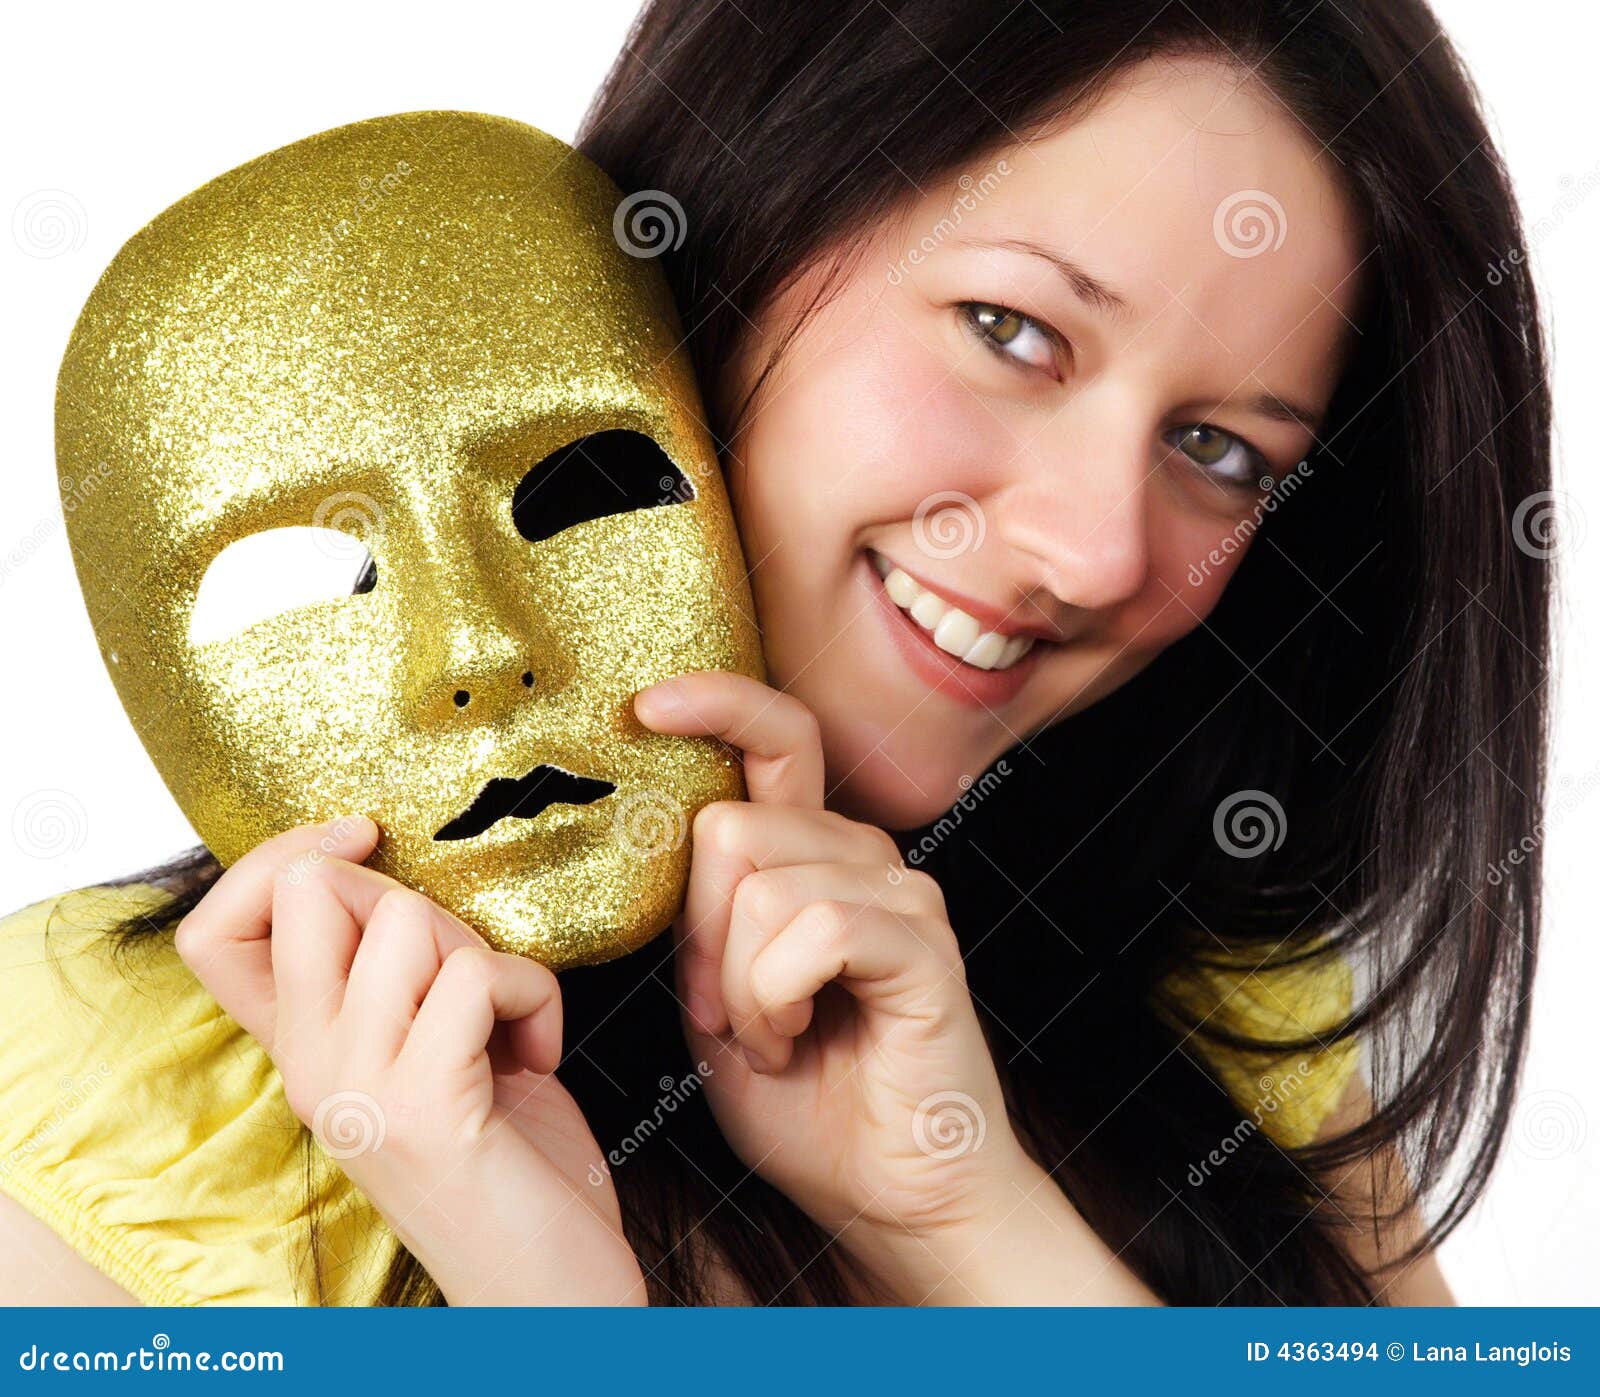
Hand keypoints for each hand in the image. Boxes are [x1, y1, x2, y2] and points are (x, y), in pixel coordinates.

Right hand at [174, 819, 644, 1305]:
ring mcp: (357, 1090)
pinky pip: (479, 975)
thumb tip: (386, 865)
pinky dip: (535, 998)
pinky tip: (535, 1059)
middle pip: (319, 889)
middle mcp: (308, 1069)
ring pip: (411, 919)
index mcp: (300, 1052)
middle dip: (418, 901)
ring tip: (502, 1028)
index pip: (211, 928)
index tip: (363, 841)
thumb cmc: (507, 1153)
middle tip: (467, 979)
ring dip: (486, 955)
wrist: (549, 1286)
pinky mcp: (425, 1108)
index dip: (281, 857)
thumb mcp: (428, 1047)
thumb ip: (391, 975)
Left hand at [634, 671, 1049, 1300]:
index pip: (776, 739)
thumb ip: (696, 916)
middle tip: (728, 1013)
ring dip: (741, 987)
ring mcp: (899, 892)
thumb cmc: (807, 1098)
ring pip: (760, 886)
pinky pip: (812, 931)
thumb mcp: (717, 996)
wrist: (890, 1190)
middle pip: (729, 827)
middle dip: (701, 937)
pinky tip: (798, 1038)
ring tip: (776, 1036)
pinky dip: (776, 1000)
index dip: (716, 704)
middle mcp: (862, 853)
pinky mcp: (922, 942)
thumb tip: (653, 834)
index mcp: (814, 853)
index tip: (646, 705)